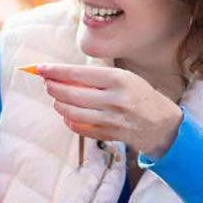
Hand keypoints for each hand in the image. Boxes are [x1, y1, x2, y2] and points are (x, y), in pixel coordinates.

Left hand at [37, 64, 183, 160]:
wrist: (162, 123)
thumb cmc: (138, 95)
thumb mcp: (123, 78)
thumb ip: (95, 77)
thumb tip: (60, 75)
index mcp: (118, 79)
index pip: (78, 73)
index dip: (56, 71)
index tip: (40, 68)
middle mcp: (115, 99)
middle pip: (72, 94)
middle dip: (53, 88)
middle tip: (46, 83)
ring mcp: (112, 119)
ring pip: (73, 113)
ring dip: (58, 105)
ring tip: (56, 99)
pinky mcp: (109, 135)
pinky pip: (80, 129)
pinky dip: (69, 121)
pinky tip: (67, 114)